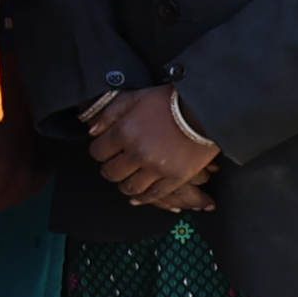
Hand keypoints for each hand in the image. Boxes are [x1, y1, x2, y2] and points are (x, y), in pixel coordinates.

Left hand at [85, 83, 219, 214]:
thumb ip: (110, 113)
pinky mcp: (175, 178)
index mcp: (124, 132)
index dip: (100, 151)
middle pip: (110, 173)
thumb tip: (92, 131)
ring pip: (129, 188)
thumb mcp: (136, 98)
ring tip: (128, 178)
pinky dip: (143, 198)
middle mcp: (137, 153)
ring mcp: (156, 168)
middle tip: (117, 165)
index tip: (106, 150)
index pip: (98, 153)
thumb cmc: (169, 101)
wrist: (205, 111)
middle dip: (110, 169)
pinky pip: (153, 195)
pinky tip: (138, 196)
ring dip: (125, 185)